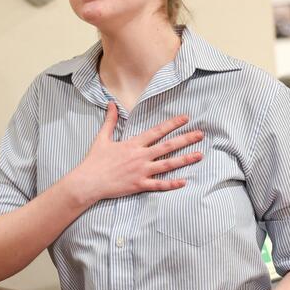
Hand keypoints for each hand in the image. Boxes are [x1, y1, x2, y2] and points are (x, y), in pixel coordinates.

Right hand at [71, 102, 203, 203]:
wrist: (89, 181)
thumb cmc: (95, 160)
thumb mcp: (102, 137)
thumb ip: (110, 120)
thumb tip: (111, 104)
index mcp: (133, 144)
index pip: (156, 131)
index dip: (172, 124)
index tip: (185, 118)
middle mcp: (140, 156)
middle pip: (168, 145)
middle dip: (186, 139)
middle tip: (200, 134)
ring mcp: (141, 171)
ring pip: (168, 164)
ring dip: (185, 159)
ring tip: (200, 155)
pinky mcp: (139, 185)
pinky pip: (159, 185)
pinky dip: (172, 184)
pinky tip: (184, 181)